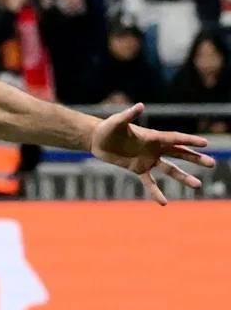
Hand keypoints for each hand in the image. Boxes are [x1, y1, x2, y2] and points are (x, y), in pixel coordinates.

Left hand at [91, 103, 215, 203]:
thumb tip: (140, 106)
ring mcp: (147, 159)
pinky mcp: (138, 168)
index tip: (205, 143)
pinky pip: (149, 182)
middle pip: (179, 154)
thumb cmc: (108, 127)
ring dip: (183, 177)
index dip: (189, 141)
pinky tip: (164, 203)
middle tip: (211, 163)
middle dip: (195, 158)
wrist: (97, 140)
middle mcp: (153, 148)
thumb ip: (130, 115)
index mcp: (152, 136)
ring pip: (170, 169)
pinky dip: (156, 192)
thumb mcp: (118, 121)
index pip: (175, 139)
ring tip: (197, 185)